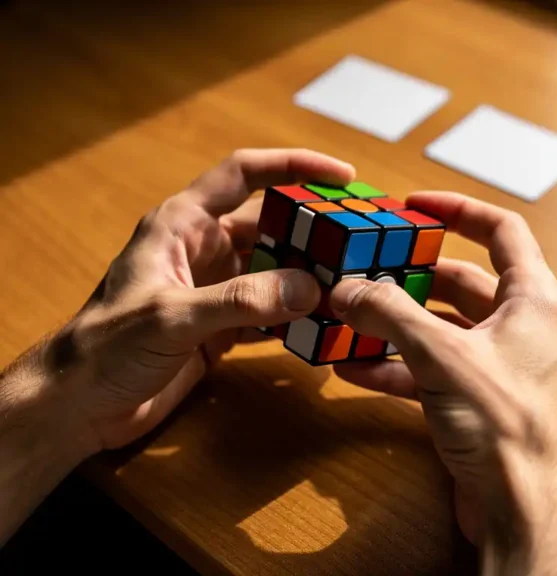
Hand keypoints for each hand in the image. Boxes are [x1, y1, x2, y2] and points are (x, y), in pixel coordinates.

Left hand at [14, 148, 354, 452]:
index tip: (342, 176)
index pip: (245, 175)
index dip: (293, 166)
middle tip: (359, 241)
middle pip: (271, 226)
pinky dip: (297, 318)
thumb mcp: (172, 316)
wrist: (78, 407)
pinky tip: (324, 325)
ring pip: (276, 272)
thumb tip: (311, 288)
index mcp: (183, 224)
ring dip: (311, 278)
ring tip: (353, 284)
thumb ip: (240, 300)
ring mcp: (216, 290)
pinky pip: (270, 313)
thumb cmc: (106, 346)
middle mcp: (204, 250)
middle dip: (314, 232)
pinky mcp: (222, 328)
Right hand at [331, 193, 556, 574]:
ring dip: (396, 325)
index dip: (457, 209)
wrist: (521, 509)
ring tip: (352, 318)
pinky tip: (356, 367)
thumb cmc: (510, 430)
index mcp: (534, 300)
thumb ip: (391, 314)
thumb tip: (351, 288)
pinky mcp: (479, 399)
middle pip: (461, 282)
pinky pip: (433, 369)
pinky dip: (397, 365)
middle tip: (370, 267)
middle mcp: (522, 327)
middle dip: (410, 277)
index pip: (501, 230)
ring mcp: (500, 365)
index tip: (416, 205)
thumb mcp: (442, 355)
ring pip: (442, 328)